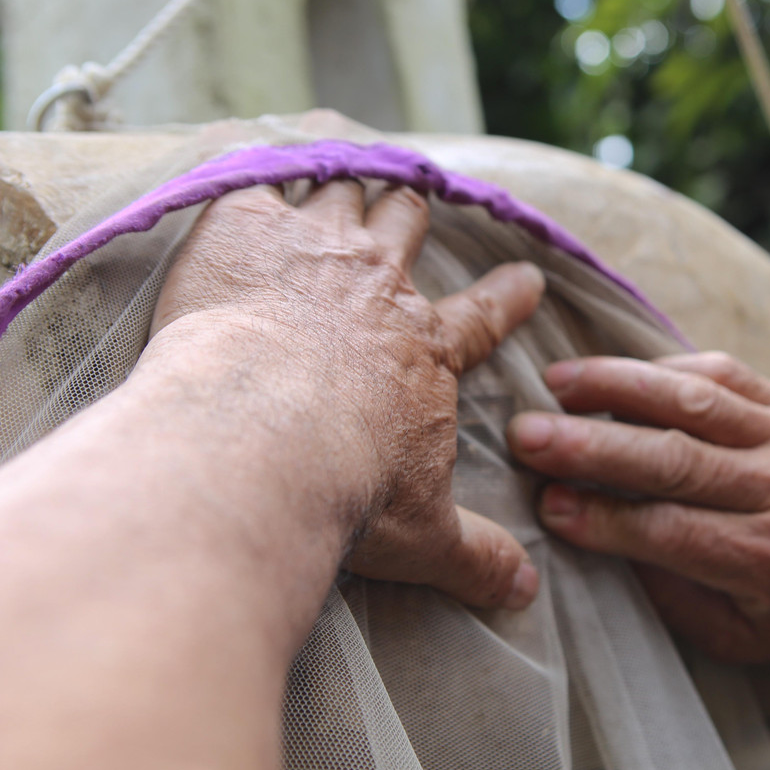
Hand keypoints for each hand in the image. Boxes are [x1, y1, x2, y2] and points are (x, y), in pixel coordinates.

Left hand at [149, 180, 545, 609]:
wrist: (261, 437)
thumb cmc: (346, 487)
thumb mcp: (423, 536)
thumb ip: (476, 558)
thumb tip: (525, 595)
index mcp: (425, 349)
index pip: (483, 315)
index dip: (508, 296)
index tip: (527, 277)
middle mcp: (378, 285)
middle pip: (404, 227)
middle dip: (409, 213)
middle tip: (411, 203)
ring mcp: (313, 247)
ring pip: (340, 192)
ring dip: (342, 185)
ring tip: (335, 175)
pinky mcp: (242, 231)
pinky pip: (254, 179)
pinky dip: (254, 174)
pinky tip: (244, 174)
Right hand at [506, 352, 769, 661]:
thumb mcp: (746, 638)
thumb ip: (676, 597)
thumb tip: (603, 546)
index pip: (671, 531)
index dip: (603, 517)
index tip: (544, 504)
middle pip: (675, 459)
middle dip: (592, 445)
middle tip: (525, 435)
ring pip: (695, 402)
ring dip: (618, 387)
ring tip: (555, 384)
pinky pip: (724, 375)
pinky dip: (665, 368)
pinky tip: (615, 371)